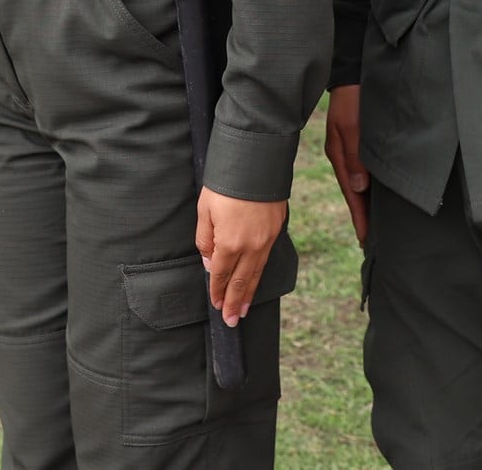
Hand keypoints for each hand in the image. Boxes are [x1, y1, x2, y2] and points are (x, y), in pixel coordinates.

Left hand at [197, 188, 287, 325]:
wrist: (256, 161)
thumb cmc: (226, 184)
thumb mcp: (204, 209)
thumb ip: (205, 239)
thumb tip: (209, 262)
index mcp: (229, 242)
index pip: (220, 274)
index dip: (216, 291)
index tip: (215, 305)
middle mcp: (250, 246)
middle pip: (240, 281)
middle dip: (234, 302)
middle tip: (231, 320)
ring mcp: (266, 239)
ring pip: (256, 273)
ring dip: (248, 293)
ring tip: (242, 310)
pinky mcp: (276, 230)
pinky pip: (266, 259)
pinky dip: (259, 274)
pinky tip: (255, 280)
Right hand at [324, 85, 367, 244]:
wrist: (353, 71)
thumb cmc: (353, 96)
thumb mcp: (351, 124)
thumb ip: (355, 155)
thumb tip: (359, 187)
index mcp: (339, 155)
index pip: (352, 195)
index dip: (360, 218)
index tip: (367, 242)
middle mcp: (343, 156)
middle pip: (354, 193)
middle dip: (362, 217)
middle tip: (372, 243)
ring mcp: (350, 149)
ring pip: (359, 183)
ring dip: (366, 203)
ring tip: (375, 225)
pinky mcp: (358, 141)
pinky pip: (363, 170)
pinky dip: (369, 187)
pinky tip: (375, 194)